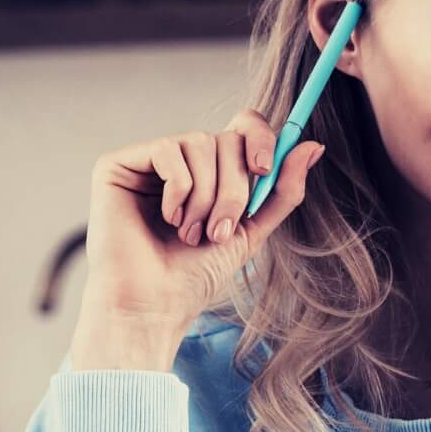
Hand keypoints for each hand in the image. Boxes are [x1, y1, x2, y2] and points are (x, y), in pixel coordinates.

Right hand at [69, 110, 323, 369]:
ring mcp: (148, 160)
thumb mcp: (252, 230)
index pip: (242, 125)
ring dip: (206, 196)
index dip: (259, 137)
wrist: (155, 306)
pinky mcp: (118, 165)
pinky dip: (179, 190)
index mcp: (210, 172)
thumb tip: (312, 146)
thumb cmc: (196, 276)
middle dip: (234, 189)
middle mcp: (180, 160)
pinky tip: (168, 219)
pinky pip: (168, 150)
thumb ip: (282, 191)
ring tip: (191, 233)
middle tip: (218, 231)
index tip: (264, 170)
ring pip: (200, 142)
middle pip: (227, 137)